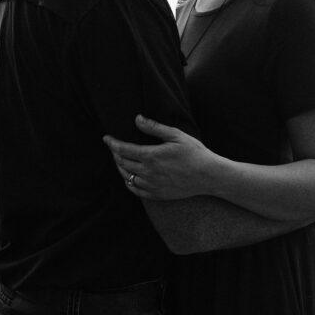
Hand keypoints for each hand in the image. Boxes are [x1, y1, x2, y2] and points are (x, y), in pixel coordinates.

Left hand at [103, 115, 218, 199]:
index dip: (112, 143)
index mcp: (152, 156)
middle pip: (122, 163)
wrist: (208, 176)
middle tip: (113, 146)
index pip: (123, 149)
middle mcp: (148, 172)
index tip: (106, 138)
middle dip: (115, 153)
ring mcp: (152, 185)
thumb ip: (154, 127)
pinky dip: (128, 181)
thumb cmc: (194, 152)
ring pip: (127, 176)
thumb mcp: (176, 135)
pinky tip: (129, 175)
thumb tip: (137, 119)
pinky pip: (135, 189)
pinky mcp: (156, 195)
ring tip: (119, 159)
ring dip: (120, 167)